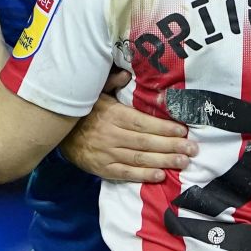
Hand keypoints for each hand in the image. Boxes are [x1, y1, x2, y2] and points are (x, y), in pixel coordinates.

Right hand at [59, 91, 197, 182]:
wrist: (58, 134)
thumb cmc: (84, 112)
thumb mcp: (96, 93)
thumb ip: (112, 83)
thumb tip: (127, 74)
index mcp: (113, 115)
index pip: (143, 123)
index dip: (164, 128)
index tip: (182, 130)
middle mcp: (112, 135)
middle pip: (146, 142)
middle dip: (171, 146)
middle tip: (192, 149)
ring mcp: (107, 154)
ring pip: (139, 159)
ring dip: (163, 161)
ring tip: (183, 162)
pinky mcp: (102, 169)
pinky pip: (126, 173)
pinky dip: (143, 175)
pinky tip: (160, 175)